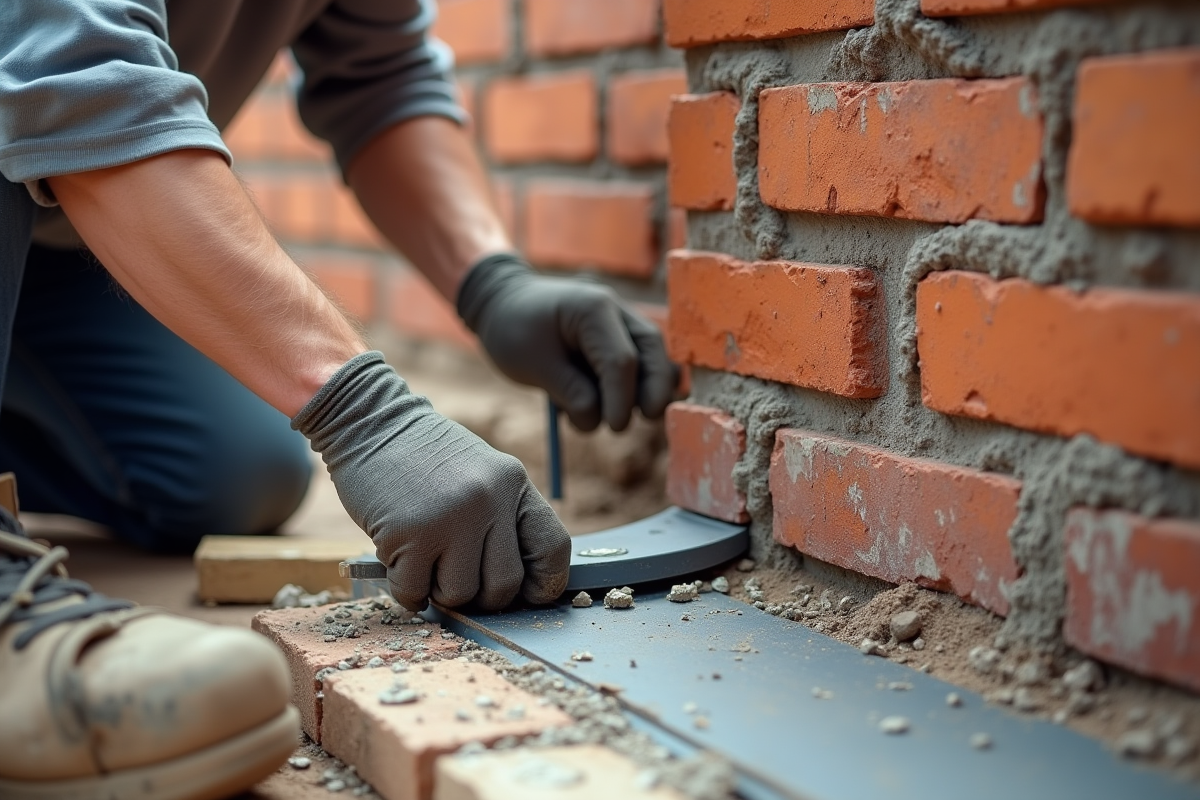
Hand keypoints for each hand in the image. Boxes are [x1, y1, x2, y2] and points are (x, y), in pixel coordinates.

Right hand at [293, 352, 570, 610]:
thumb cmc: (425, 458)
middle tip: (459, 578)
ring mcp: (448, 517)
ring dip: (440, 592)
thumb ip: (503, 519)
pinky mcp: (406, 533)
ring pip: (460, 594)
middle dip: (482, 596)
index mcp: (513, 483)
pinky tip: (399, 563)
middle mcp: (488, 500)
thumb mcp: (482, 474)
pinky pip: (415, 592)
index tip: (527, 594)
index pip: (552, 549)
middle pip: (505, 585)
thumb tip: (517, 587)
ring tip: (425, 561)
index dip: (545, 583)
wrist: (371, 422)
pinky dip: (407, 591)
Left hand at [456, 254, 677, 431]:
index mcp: (594, 309)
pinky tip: (624, 404)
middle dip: (652, 393)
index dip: (622, 399)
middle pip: (653, 354)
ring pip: (655, 359)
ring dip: (644, 391)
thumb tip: (598, 416)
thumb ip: (569, 389)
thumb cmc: (514, 329)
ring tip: (611, 414)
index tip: (614, 427)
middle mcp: (617, 311)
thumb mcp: (532, 363)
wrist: (505, 303)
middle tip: (638, 422)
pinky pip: (645, 362)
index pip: (622, 361)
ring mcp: (623, 322)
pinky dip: (640, 385)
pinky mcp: (622, 338)